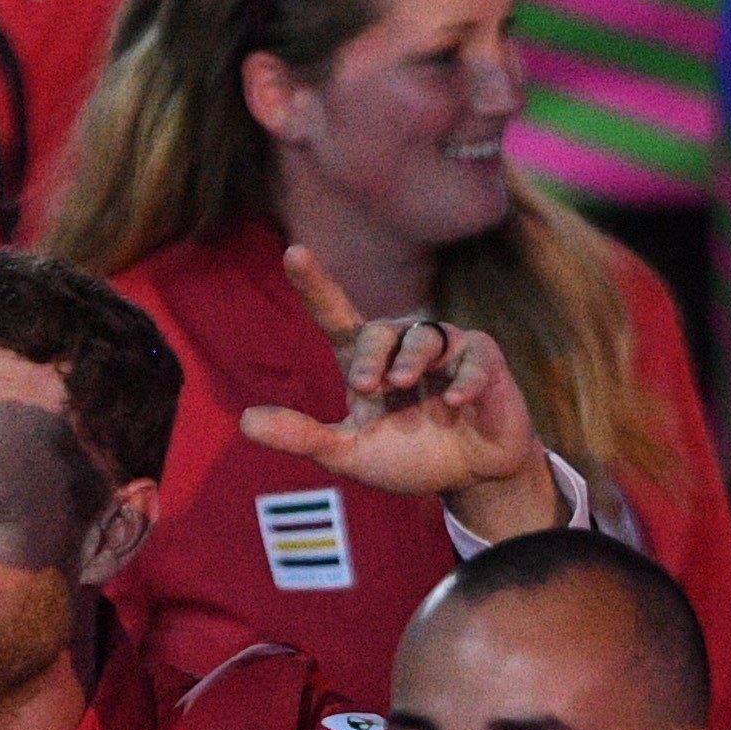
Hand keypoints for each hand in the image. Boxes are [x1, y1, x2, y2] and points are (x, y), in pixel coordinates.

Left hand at [239, 246, 554, 531]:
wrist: (467, 477)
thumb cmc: (406, 458)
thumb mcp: (348, 453)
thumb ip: (302, 437)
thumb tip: (245, 421)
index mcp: (364, 362)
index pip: (335, 314)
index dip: (316, 284)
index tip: (294, 252)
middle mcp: (402, 347)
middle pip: (379, 329)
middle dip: (370, 356)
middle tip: (366, 386)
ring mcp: (446, 350)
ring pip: (426, 335)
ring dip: (411, 360)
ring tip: (402, 384)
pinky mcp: (485, 361)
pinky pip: (475, 354)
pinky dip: (465, 378)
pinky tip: (456, 400)